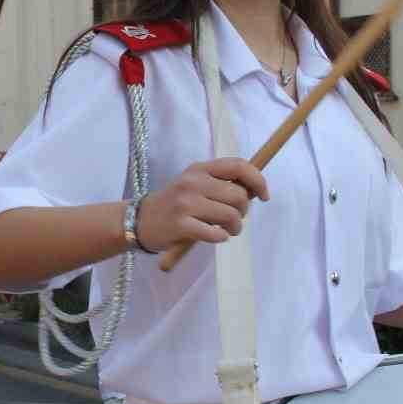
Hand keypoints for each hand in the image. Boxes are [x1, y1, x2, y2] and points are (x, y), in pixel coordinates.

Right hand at [133, 158, 269, 252]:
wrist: (139, 220)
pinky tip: (214, 236)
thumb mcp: (194, 184)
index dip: (258, 180)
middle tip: (235, 219)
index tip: (264, 196)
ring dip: (235, 228)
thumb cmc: (174, 204)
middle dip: (244, 211)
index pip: (238, 166)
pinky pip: (215, 233)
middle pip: (238, 195)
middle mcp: (193, 182)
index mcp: (200, 169)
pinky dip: (220, 237)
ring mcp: (185, 203)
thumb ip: (220, 184)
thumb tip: (254, 190)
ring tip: (226, 231)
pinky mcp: (181, 225)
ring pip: (230, 216)